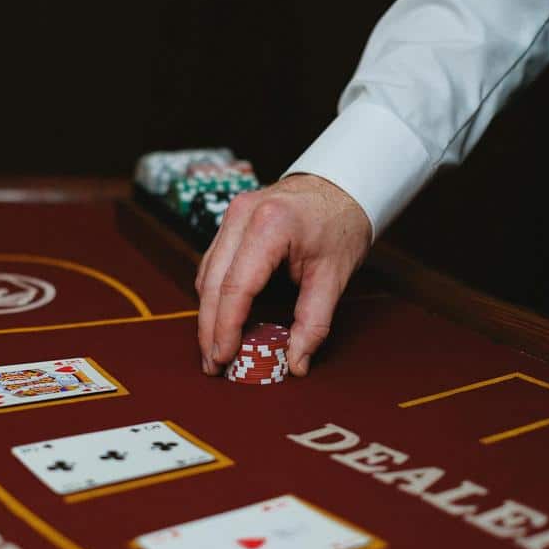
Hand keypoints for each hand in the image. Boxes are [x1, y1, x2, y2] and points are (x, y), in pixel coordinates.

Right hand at [195, 173, 371, 375]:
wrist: (342, 184)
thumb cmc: (341, 224)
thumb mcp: (334, 276)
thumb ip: (313, 322)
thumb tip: (295, 363)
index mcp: (271, 225)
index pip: (236, 287)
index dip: (225, 328)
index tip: (223, 358)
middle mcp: (242, 215)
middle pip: (212, 283)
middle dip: (209, 328)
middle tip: (212, 364)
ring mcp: (232, 214)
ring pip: (206, 273)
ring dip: (207, 314)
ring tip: (214, 349)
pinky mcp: (229, 220)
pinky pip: (212, 263)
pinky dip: (214, 294)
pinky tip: (219, 319)